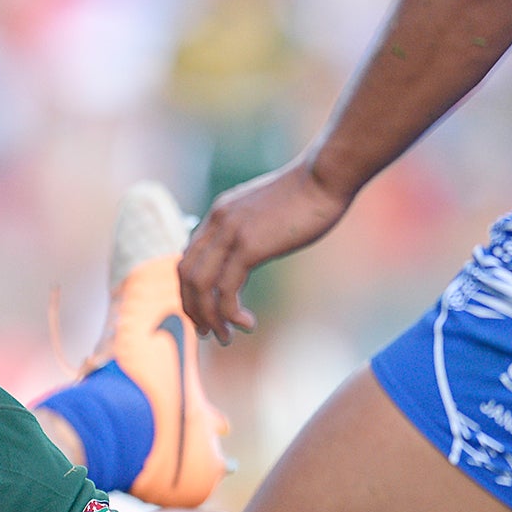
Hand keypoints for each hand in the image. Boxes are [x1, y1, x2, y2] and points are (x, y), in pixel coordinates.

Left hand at [178, 160, 353, 343]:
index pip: (188, 258)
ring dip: (208, 317)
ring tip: (225, 337)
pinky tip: (247, 324)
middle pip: (185, 274)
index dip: (190, 290)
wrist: (326, 174)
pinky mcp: (249, 246)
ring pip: (200, 286)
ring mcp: (230, 233)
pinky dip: (230, 313)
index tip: (204, 311)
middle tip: (207, 332)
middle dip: (192, 308)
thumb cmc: (309, 194)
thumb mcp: (267, 212)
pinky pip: (226, 289)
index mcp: (218, 214)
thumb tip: (250, 254)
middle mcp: (217, 222)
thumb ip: (251, 231)